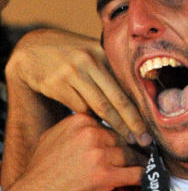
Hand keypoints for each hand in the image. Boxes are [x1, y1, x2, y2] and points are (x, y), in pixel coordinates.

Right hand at [6, 28, 149, 146]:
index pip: (127, 85)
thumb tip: (139, 94)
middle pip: (116, 99)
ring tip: (127, 140)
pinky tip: (99, 129)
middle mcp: (90, 61)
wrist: (33, 50)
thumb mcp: (92, 53)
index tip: (151, 126)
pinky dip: (91, 121)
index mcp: (104, 53)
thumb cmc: (71, 54)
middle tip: (144, 140)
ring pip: (98, 107)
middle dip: (131, 122)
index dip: (140, 107)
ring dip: (114, 126)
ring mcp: (72, 72)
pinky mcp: (56, 84)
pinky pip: (79, 109)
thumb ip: (111, 69)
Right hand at [9, 115, 144, 190]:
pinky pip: (135, 173)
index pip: (111, 124)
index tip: (128, 141)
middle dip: (128, 150)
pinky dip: (142, 176)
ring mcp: (99, 155)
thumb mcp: (53, 137)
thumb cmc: (41, 172)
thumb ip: (76, 128)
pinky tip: (145, 177)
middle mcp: (91, 135)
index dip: (119, 136)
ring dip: (137, 162)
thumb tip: (95, 125)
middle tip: (137, 156)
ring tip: (142, 166)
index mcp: (80, 121)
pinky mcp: (105, 176)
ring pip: (131, 155)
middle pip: (122, 139)